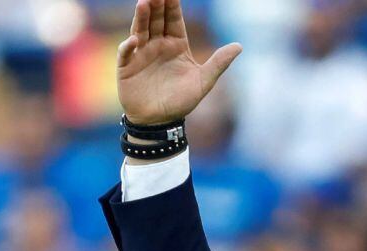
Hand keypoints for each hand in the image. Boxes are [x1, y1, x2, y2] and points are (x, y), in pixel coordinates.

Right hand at [116, 0, 241, 124]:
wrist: (160, 123)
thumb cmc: (181, 102)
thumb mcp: (203, 82)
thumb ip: (219, 63)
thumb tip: (239, 46)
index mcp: (176, 45)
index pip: (174, 20)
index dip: (173, 5)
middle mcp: (158, 45)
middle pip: (156, 20)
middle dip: (156, 5)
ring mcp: (141, 54)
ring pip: (140, 30)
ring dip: (141, 17)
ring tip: (143, 3)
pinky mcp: (127, 67)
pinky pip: (126, 53)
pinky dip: (128, 46)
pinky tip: (134, 40)